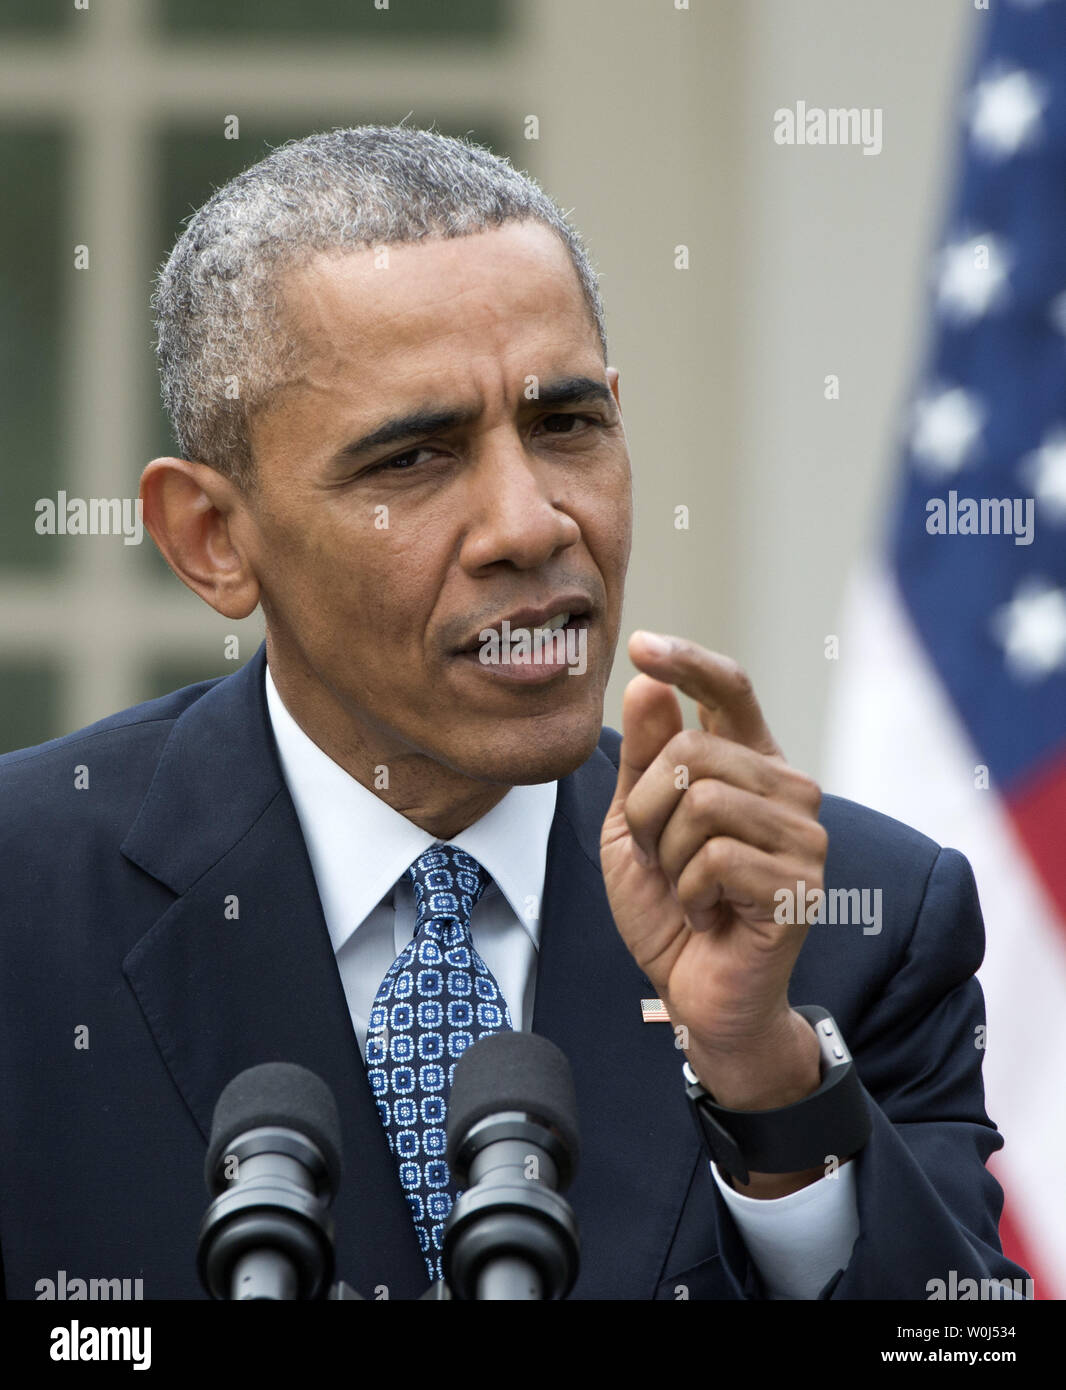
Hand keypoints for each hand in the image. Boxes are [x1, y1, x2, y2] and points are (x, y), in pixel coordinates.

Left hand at [600, 632, 830, 1193]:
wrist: (698, 996)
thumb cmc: (672, 910)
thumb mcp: (636, 827)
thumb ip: (643, 759)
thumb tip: (648, 682)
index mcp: (751, 766)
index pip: (730, 689)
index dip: (688, 659)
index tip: (641, 644)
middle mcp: (788, 790)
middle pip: (694, 749)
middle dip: (646, 807)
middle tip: (656, 856)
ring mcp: (804, 836)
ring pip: (702, 800)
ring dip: (667, 853)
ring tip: (686, 888)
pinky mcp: (802, 884)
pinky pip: (716, 857)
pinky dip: (690, 891)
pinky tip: (708, 915)